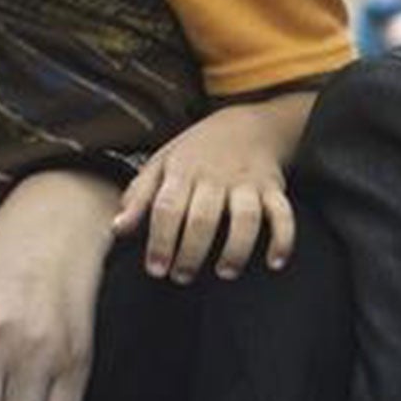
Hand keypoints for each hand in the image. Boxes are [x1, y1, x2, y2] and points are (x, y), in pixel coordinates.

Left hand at [111, 93, 312, 282]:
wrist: (248, 123)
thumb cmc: (197, 151)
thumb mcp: (162, 163)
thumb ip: (139, 196)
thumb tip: (117, 229)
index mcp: (183, 171)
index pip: (167, 208)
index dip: (160, 240)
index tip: (156, 269)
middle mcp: (215, 177)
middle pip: (203, 218)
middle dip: (192, 252)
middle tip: (182, 277)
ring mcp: (247, 183)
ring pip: (245, 218)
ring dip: (236, 249)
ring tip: (225, 273)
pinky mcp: (273, 188)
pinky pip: (283, 214)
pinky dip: (283, 239)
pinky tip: (275, 263)